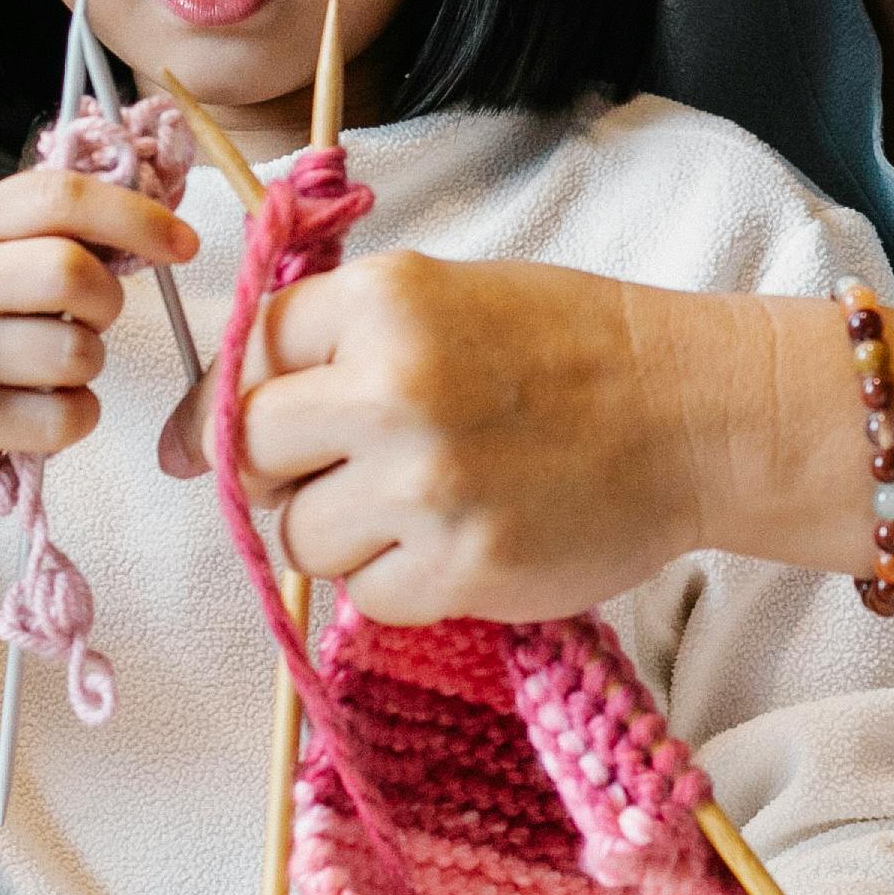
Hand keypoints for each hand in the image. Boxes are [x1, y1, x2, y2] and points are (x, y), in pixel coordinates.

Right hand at [0, 163, 204, 467]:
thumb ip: (41, 228)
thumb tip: (159, 234)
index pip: (60, 198)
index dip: (136, 217)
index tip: (181, 243)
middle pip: (73, 274)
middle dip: (106, 299)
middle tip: (88, 314)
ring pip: (77, 352)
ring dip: (89, 360)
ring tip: (52, 361)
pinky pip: (63, 417)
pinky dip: (78, 414)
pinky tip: (47, 404)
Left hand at [193, 251, 749, 624]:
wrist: (695, 414)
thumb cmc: (572, 350)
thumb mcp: (445, 297)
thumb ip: (335, 341)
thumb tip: (197, 429)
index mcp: (386, 301)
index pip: (244, 355)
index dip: (233, 399)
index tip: (226, 433)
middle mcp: (393, 388)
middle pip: (245, 450)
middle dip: (271, 468)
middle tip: (330, 469)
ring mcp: (425, 486)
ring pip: (297, 535)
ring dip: (339, 531)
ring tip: (417, 502)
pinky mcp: (461, 569)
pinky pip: (364, 597)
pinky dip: (396, 582)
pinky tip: (455, 540)